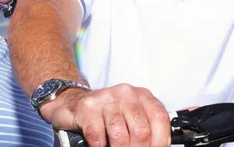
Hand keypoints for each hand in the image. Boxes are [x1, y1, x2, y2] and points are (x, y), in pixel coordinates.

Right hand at [42, 84, 170, 146]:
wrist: (73, 104)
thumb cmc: (106, 116)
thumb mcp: (131, 118)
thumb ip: (147, 131)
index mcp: (143, 96)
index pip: (160, 120)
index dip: (160, 143)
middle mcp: (126, 93)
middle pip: (141, 131)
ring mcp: (106, 98)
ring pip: (120, 136)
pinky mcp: (87, 107)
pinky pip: (97, 135)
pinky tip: (99, 146)